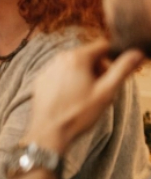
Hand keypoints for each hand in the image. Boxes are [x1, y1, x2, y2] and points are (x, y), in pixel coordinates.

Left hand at [25, 39, 142, 152]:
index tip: (113, 76)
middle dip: (98, 69)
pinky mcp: (41, 80)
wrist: (49, 131)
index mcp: (77, 57)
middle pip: (88, 56)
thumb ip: (122, 70)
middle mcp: (59, 58)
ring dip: (83, 76)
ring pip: (73, 65)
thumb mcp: (106, 92)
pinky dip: (68, 82)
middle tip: (100, 90)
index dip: (112, 60)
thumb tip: (137, 53)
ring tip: (85, 97)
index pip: (103, 46)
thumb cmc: (79, 113)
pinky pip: (60, 74)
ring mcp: (47, 68)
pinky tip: (70, 99)